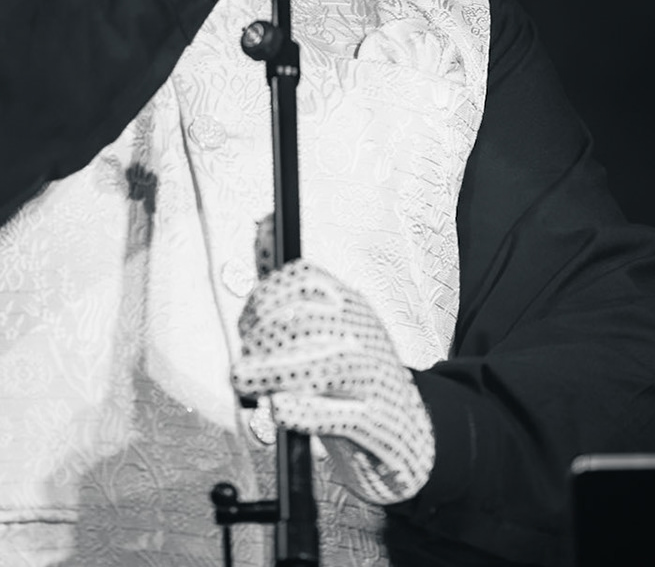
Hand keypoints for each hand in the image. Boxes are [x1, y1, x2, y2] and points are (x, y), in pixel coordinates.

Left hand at [231, 258, 434, 505]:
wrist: (411, 428)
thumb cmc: (355, 376)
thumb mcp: (327, 323)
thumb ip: (289, 287)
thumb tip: (262, 225)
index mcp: (350, 306)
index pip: (308, 279)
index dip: (269, 293)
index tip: (247, 318)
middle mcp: (363, 334)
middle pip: (310, 322)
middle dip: (264, 337)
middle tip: (242, 360)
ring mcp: (374, 376)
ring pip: (327, 365)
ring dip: (275, 371)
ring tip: (243, 380)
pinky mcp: (377, 420)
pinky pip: (341, 414)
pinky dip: (305, 411)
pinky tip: (279, 408)